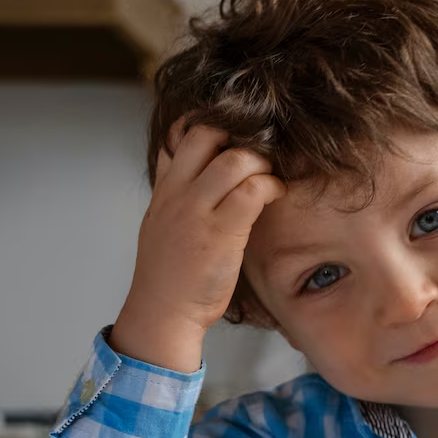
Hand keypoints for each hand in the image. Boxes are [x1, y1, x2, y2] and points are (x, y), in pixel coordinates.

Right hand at [112, 119, 285, 370]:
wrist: (163, 311)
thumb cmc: (168, 273)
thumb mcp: (160, 222)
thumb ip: (173, 190)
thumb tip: (188, 165)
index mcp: (165, 188)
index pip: (181, 134)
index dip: (212, 126)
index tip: (234, 137)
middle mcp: (178, 193)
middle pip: (207, 134)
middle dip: (239, 136)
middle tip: (257, 156)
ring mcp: (198, 211)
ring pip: (235, 159)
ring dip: (262, 162)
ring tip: (270, 177)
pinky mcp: (221, 233)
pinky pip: (252, 191)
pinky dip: (271, 186)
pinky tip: (276, 194)